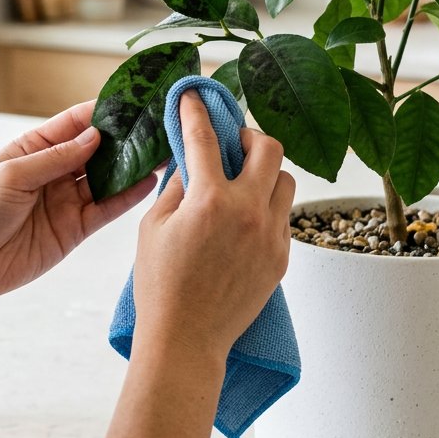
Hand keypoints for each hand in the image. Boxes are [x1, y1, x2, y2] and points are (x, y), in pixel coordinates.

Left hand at [0, 102, 155, 308]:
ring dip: (131, 166)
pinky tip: (147, 183)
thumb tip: (93, 137)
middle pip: (95, 150)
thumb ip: (55, 157)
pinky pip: (106, 209)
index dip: (100, 112)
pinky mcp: (74, 229)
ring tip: (159, 152)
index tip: (130, 103)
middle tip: (153, 127)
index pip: (72, 123)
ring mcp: (64, 200)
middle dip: (123, 138)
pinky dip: (127, 197)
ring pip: (106, 178)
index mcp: (31, 149)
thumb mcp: (11, 176)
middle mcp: (51, 172)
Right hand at [131, 91, 294, 363]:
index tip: (194, 97)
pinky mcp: (281, 257)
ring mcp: (270, 235)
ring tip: (242, 182)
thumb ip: (176, 187)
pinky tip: (244, 219)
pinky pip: (283, 216)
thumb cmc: (161, 286)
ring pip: (285, 181)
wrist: (186, 340)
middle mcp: (248, 212)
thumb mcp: (153, 228)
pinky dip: (266, 207)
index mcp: (210, 201)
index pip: (206, 139)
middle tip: (232, 143)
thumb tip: (191, 162)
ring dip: (265, 172)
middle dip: (248, 136)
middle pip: (268, 148)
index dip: (197, 111)